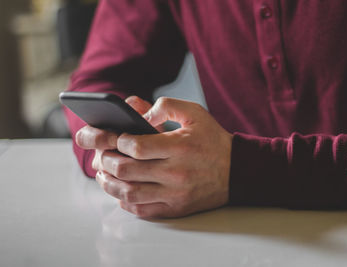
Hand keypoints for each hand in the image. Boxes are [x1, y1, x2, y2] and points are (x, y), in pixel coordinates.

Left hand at [77, 96, 232, 217]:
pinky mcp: (176, 208)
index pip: (136, 146)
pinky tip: (121, 191)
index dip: (117, 141)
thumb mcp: (195, 113)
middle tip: (102, 154)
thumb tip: (135, 110)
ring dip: (109, 183)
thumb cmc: (213, 140)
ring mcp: (175, 194)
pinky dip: (124, 201)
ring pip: (129, 193)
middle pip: (126, 170)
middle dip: (106, 160)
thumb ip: (165, 105)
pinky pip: (142, 210)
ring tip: (104, 172)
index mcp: (179, 146)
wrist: (237, 171)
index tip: (115, 138)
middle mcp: (176, 172)